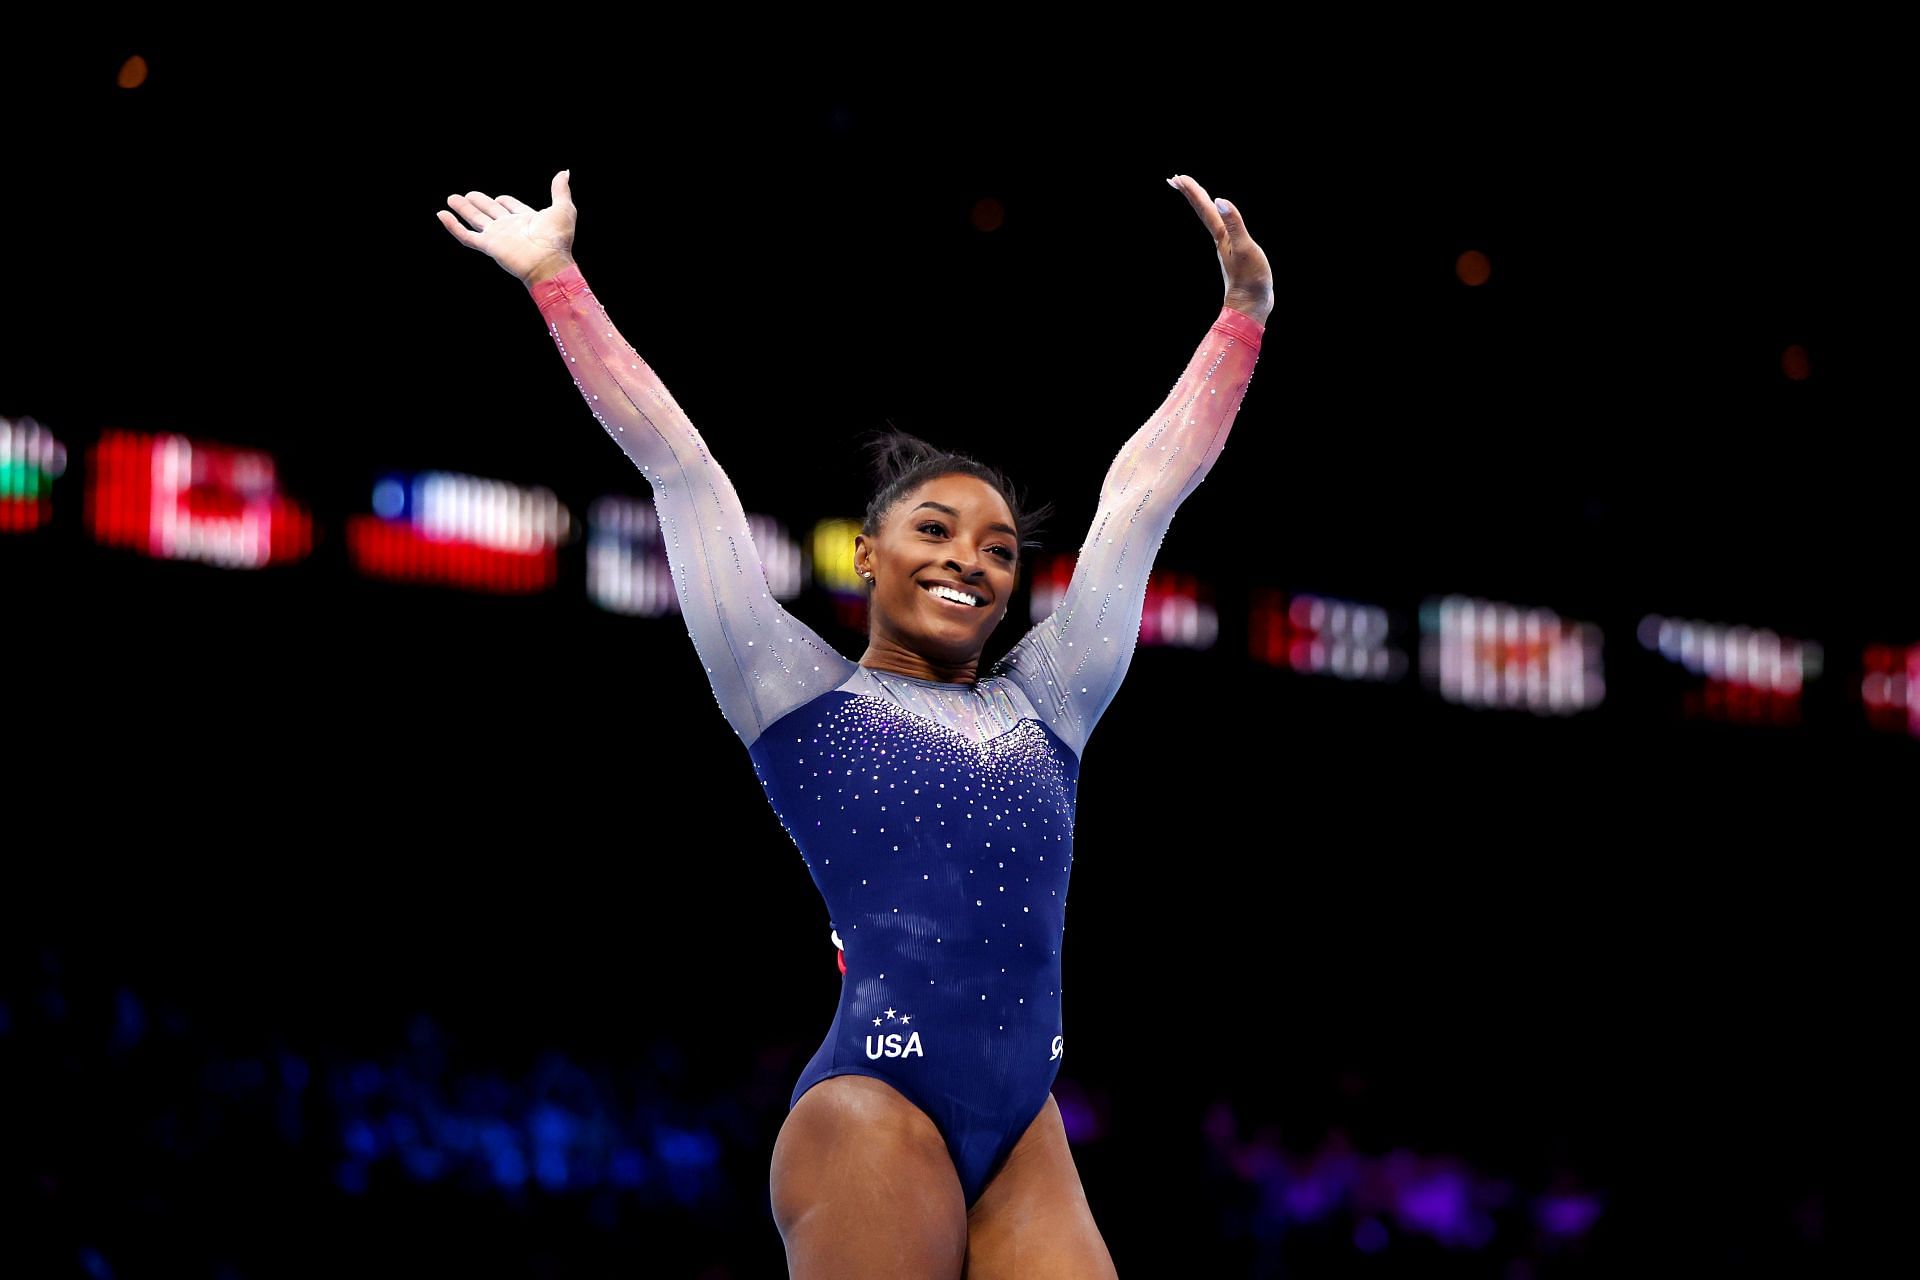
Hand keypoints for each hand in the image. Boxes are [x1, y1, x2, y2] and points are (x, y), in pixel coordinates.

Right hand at [437, 170, 577, 284]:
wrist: (549, 262)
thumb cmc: (558, 239)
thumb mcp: (563, 209)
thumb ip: (560, 190)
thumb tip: (564, 172)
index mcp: (526, 219)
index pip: (511, 207)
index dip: (505, 201)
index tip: (500, 198)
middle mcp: (510, 227)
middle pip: (490, 211)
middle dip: (479, 202)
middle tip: (468, 195)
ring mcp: (497, 236)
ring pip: (475, 220)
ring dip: (463, 209)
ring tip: (451, 198)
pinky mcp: (488, 245)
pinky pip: (465, 235)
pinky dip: (452, 226)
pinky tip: (441, 214)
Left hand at [1167, 174, 1272, 322]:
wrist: (1252, 305)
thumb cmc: (1250, 279)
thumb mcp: (1244, 248)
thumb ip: (1234, 224)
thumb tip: (1220, 200)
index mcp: (1221, 235)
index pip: (1204, 208)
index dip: (1192, 191)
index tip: (1177, 177)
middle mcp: (1220, 239)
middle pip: (1202, 211)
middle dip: (1190, 194)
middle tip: (1175, 179)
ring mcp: (1226, 247)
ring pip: (1210, 219)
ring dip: (1200, 204)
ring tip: (1194, 192)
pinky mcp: (1234, 253)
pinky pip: (1222, 228)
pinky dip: (1217, 218)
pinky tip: (1220, 219)